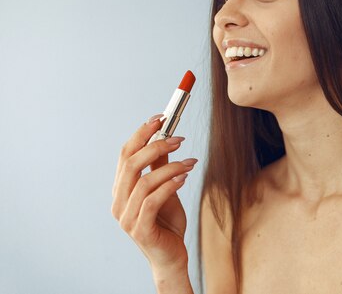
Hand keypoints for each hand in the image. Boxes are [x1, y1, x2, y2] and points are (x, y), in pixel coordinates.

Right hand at [111, 114, 197, 270]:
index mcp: (121, 189)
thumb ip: (161, 167)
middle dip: (155, 145)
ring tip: (189, 162)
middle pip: (130, 163)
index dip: (142, 134)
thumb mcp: (166, 189)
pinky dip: (169, 185)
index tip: (161, 118)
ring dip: (170, 167)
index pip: (125, 154)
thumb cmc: (167, 223)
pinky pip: (152, 201)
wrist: (171, 256)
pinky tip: (184, 177)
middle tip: (179, 138)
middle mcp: (118, 202)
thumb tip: (166, 139)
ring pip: (143, 181)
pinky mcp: (140, 230)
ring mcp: (126, 217)